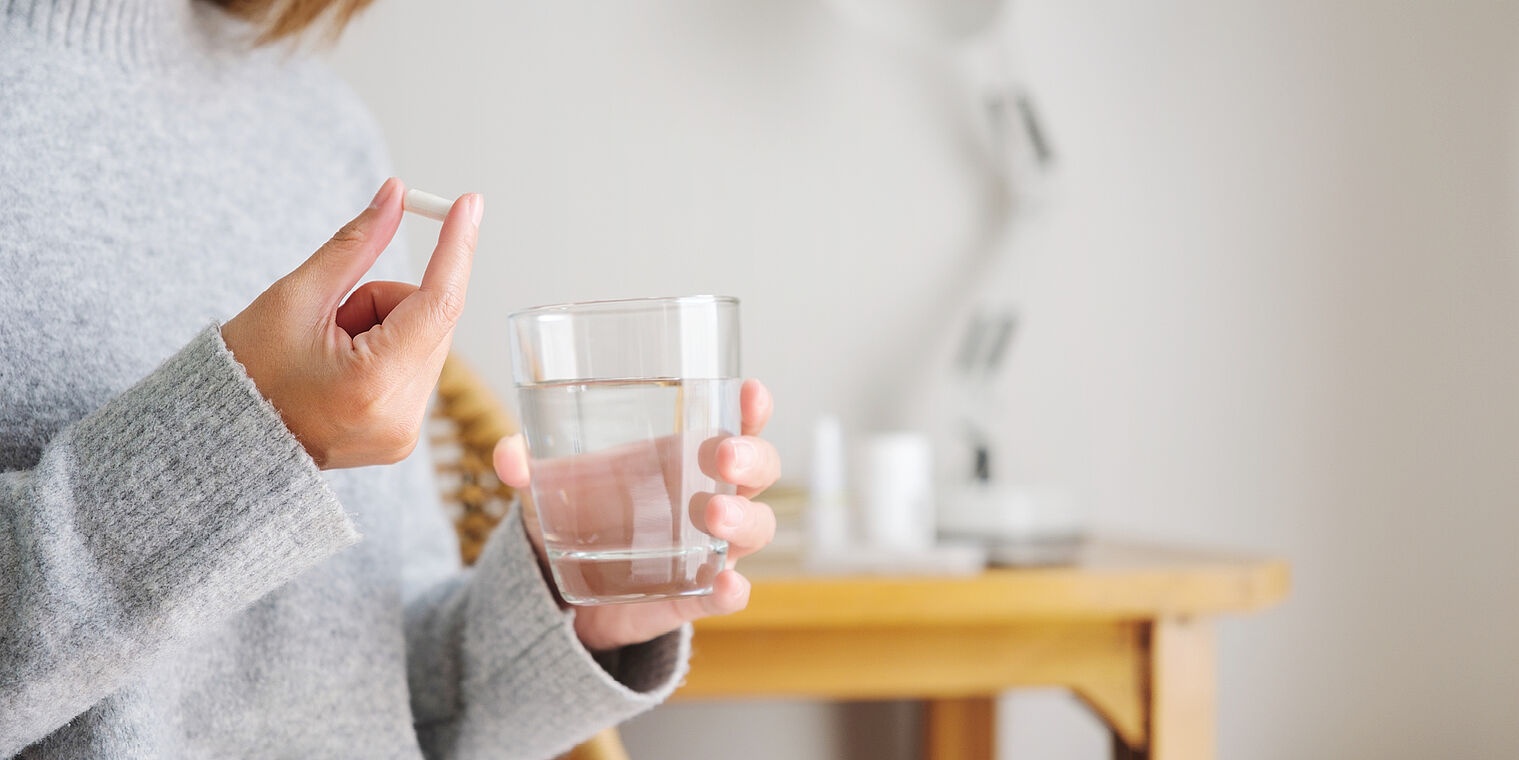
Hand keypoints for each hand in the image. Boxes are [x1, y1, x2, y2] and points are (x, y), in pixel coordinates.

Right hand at [221, 179, 481, 469]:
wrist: (224, 438)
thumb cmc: (247, 366)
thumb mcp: (296, 296)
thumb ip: (356, 245)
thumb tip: (397, 194)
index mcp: (372, 382)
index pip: (439, 302)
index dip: (456, 248)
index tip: (470, 203)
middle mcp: (400, 416)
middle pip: (433, 319)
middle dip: (389, 301)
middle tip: (334, 318)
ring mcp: (404, 434)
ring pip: (428, 342)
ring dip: (388, 329)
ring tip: (329, 351)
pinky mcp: (403, 438)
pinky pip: (418, 370)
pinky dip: (388, 354)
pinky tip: (343, 371)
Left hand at [493, 380, 779, 650]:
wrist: (563, 593)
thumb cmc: (577, 516)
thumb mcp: (549, 487)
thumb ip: (529, 466)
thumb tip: (510, 456)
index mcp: (684, 457)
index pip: (735, 424)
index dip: (751, 408)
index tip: (749, 391)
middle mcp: (709, 496)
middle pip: (759, 471)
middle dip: (752, 459)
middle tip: (724, 457)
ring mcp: (708, 548)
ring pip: (754, 528)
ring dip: (745, 519)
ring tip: (714, 516)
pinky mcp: (694, 595)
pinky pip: (728, 594)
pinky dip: (732, 591)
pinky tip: (726, 586)